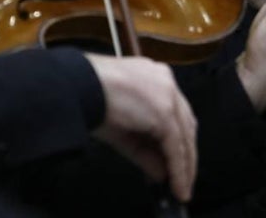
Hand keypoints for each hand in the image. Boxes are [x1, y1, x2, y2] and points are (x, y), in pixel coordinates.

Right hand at [85, 54, 196, 202]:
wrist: (78, 87)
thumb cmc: (90, 99)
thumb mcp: (120, 130)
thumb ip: (144, 151)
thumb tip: (161, 173)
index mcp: (155, 77)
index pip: (176, 112)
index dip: (179, 139)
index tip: (177, 160)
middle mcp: (166, 82)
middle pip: (186, 123)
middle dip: (186, 153)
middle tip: (183, 178)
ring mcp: (168, 96)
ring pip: (185, 136)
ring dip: (185, 165)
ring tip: (182, 187)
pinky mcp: (164, 112)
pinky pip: (176, 146)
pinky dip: (178, 168)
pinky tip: (177, 183)